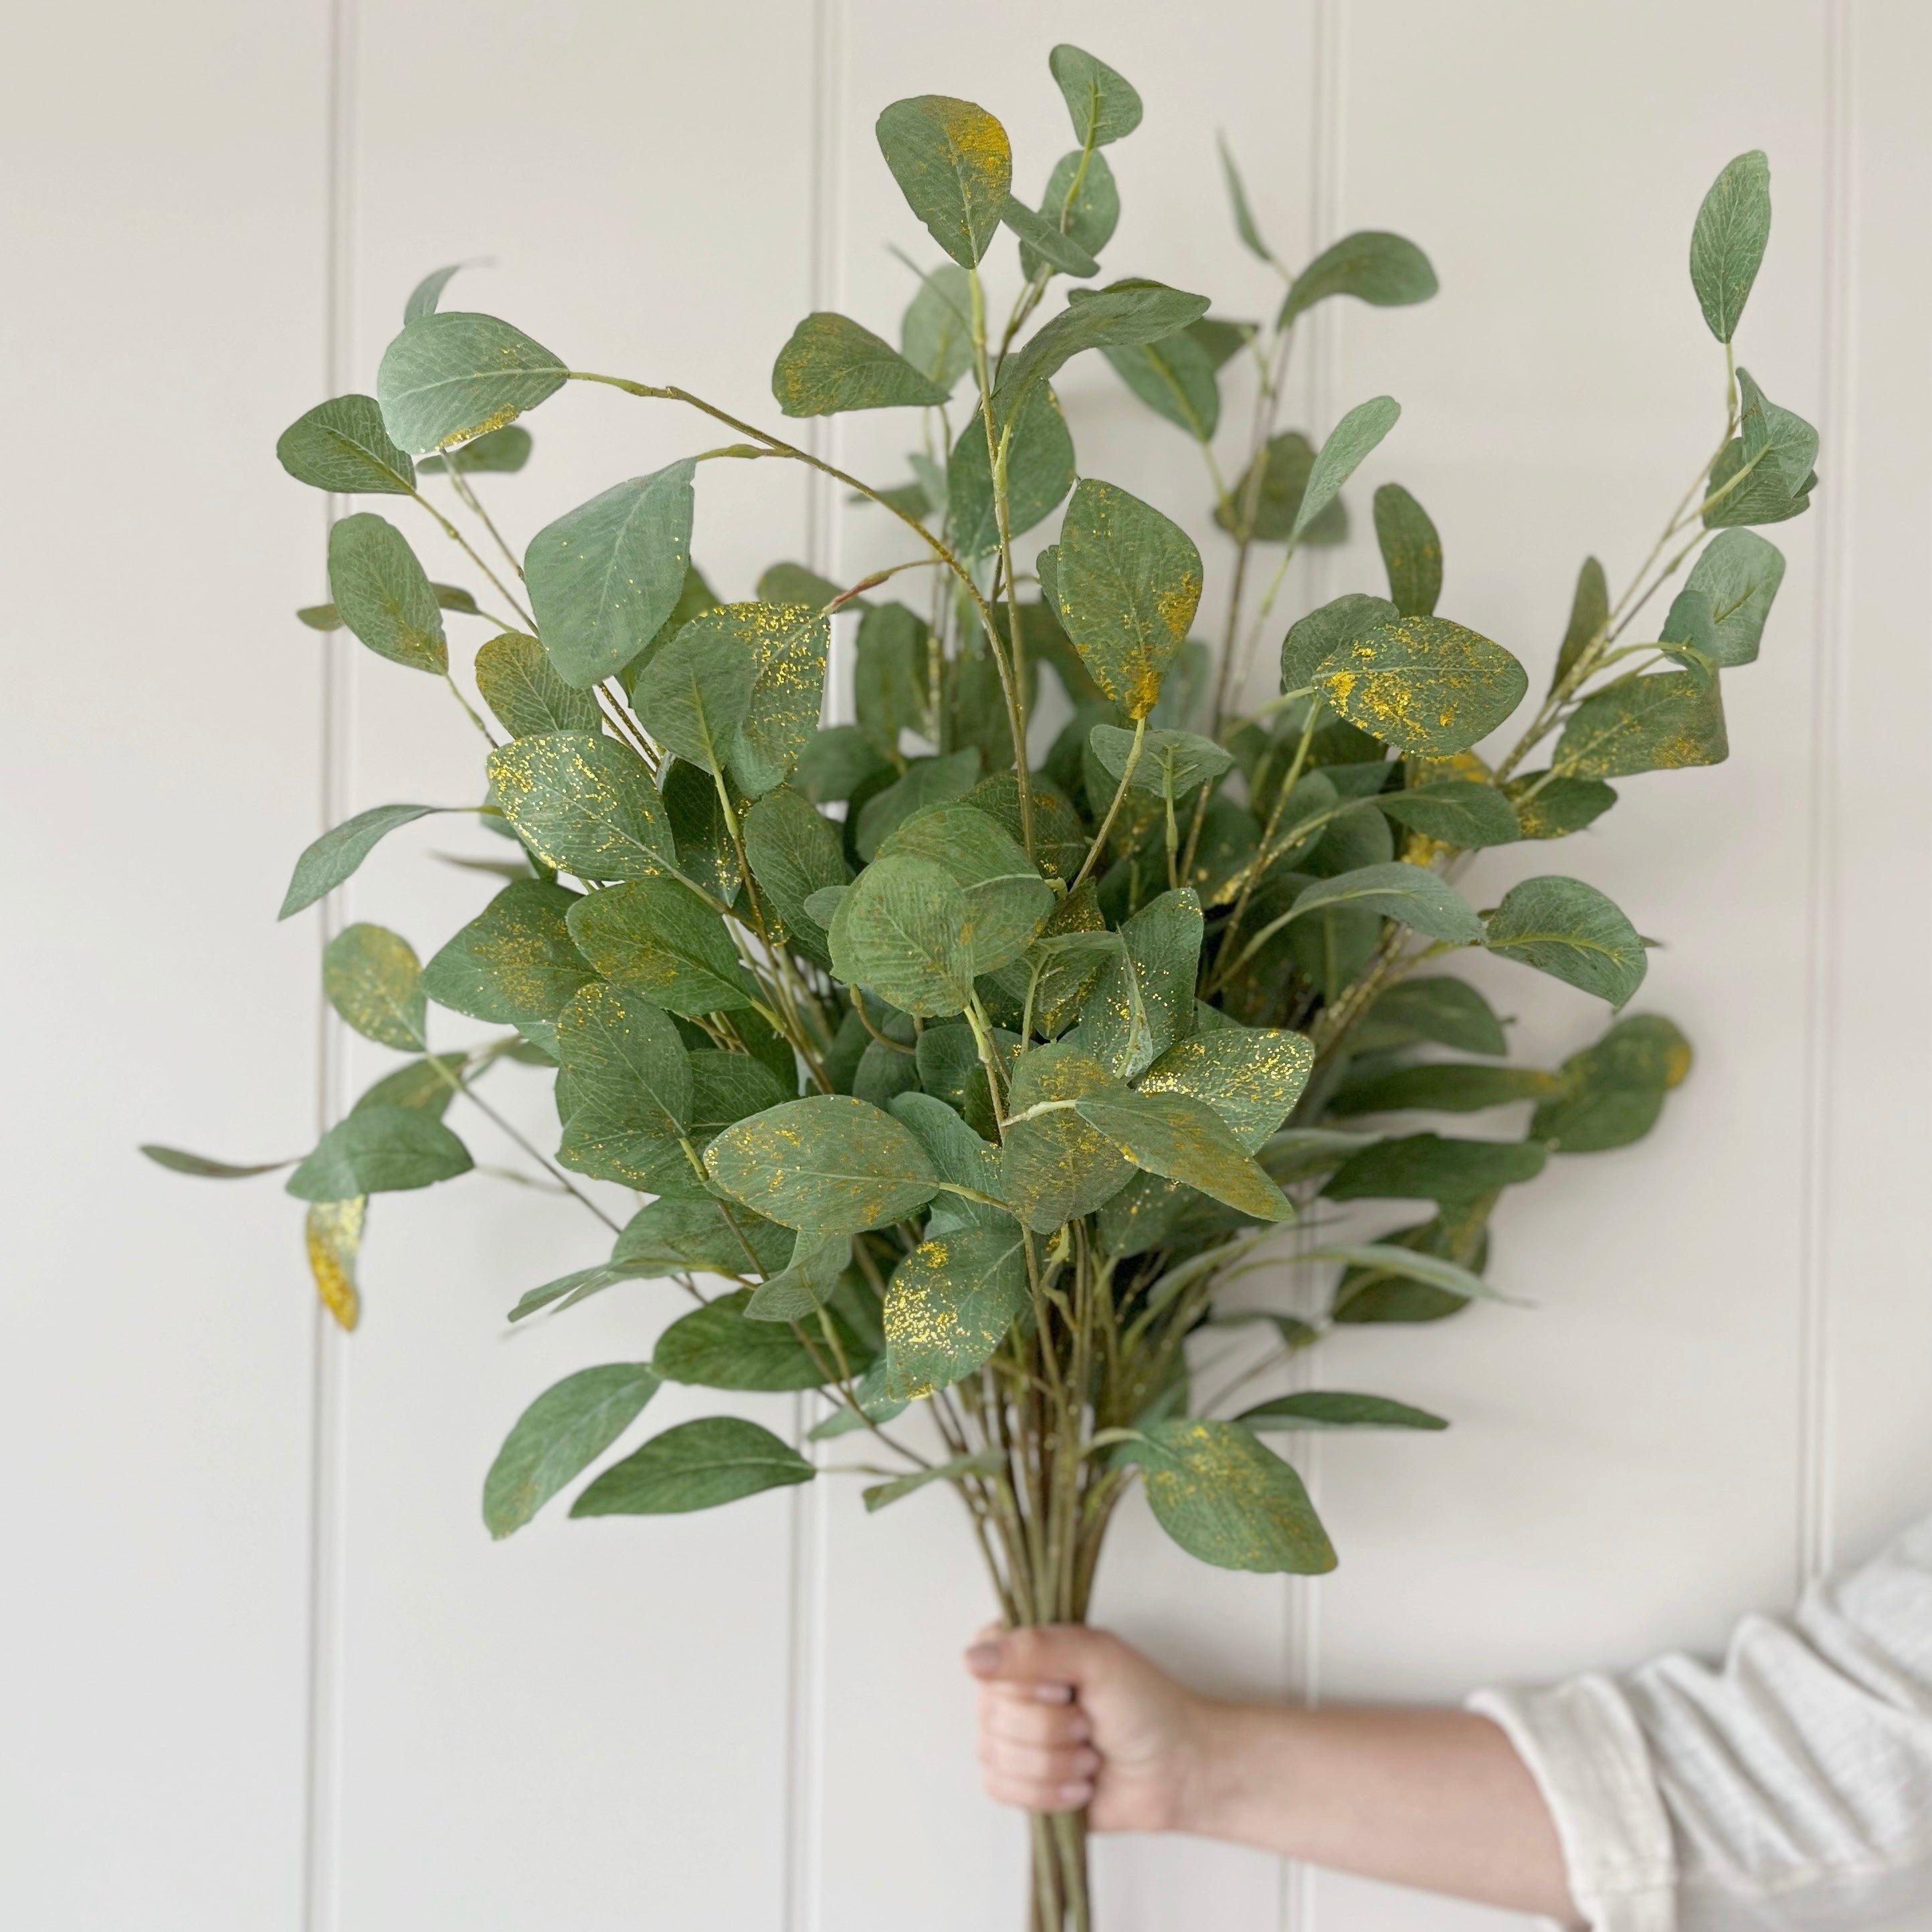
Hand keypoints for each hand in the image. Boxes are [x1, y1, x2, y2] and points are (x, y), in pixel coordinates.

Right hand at [964, 1623, 1206, 1830]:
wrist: (1176, 1771)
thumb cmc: (1145, 1704)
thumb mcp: (1098, 1657)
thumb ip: (1036, 1649)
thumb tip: (972, 1658)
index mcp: (1026, 1650)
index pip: (985, 1661)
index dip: (1026, 1684)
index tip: (1065, 1686)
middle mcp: (1011, 1692)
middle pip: (993, 1716)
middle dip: (1052, 1728)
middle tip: (1089, 1722)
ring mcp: (1013, 1739)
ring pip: (997, 1757)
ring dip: (1056, 1763)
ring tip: (1089, 1754)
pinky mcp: (1020, 1784)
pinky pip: (1001, 1790)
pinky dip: (1047, 1793)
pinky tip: (1080, 1786)